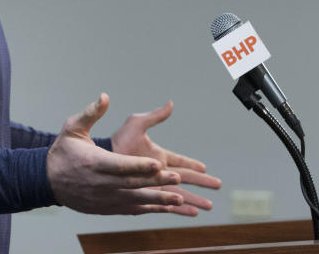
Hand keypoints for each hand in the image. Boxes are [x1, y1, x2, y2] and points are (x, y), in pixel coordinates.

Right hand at [47, 93, 185, 214]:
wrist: (47, 180)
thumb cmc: (63, 151)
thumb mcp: (72, 128)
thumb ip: (90, 113)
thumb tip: (105, 97)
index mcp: (93, 162)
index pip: (120, 165)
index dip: (139, 165)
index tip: (158, 163)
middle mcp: (100, 183)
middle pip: (132, 183)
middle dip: (155, 181)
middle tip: (177, 178)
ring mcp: (104, 198)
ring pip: (135, 200)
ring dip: (158, 199)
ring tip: (179, 197)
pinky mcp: (106, 208)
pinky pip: (131, 209)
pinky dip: (150, 208)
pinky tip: (167, 207)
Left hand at [111, 100, 221, 215]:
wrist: (101, 161)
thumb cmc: (117, 141)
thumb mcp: (136, 124)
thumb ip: (155, 116)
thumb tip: (170, 103)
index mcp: (159, 156)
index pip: (181, 161)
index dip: (193, 164)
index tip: (205, 168)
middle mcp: (159, 172)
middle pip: (186, 178)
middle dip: (202, 183)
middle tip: (217, 185)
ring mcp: (153, 185)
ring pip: (179, 194)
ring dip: (194, 199)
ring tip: (208, 206)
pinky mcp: (147, 195)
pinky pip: (167, 204)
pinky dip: (180, 209)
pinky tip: (191, 214)